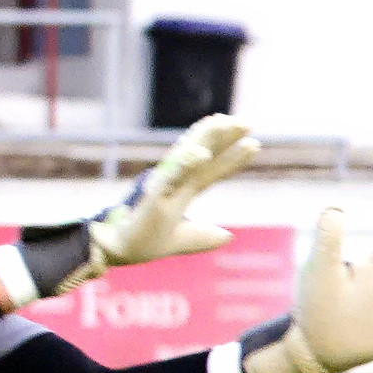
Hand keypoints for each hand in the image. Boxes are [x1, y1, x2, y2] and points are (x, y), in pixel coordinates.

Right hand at [89, 115, 258, 268]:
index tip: (255, 144)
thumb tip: (230, 236)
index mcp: (184, 191)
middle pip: (205, 155)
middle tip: (246, 121)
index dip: (233, 158)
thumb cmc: (146, 241)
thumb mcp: (183, 240)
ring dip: (207, 139)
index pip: (213, 170)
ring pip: (188, 156)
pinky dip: (185, 164)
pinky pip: (170, 176)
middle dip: (225, 138)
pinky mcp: (152, 194)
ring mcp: (164, 186)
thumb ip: (204, 237)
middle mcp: (176, 183)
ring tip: (225, 122)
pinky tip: (201, 153)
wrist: (117, 251)